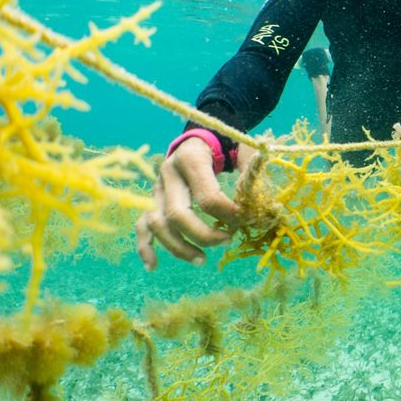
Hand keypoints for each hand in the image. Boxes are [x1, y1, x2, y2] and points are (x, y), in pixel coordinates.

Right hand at [135, 137, 240, 270]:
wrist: (204, 135)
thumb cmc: (227, 146)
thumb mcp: (244, 150)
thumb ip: (252, 174)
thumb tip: (258, 206)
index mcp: (191, 159)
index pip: (207, 196)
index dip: (228, 214)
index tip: (246, 220)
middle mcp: (168, 173)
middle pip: (177, 214)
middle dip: (203, 235)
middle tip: (228, 241)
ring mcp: (157, 189)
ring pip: (157, 224)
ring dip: (178, 247)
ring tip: (202, 260)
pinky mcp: (153, 200)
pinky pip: (142, 226)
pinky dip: (145, 247)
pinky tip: (153, 266)